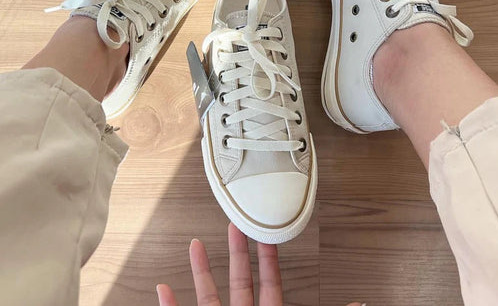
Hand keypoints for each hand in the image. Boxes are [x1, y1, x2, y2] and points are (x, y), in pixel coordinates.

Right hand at [157, 223, 282, 305]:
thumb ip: (277, 303)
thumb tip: (309, 303)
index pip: (270, 284)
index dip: (268, 258)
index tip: (266, 234)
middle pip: (240, 281)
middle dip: (237, 250)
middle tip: (235, 225)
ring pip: (208, 297)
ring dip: (200, 269)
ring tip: (195, 244)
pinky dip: (168, 305)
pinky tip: (163, 289)